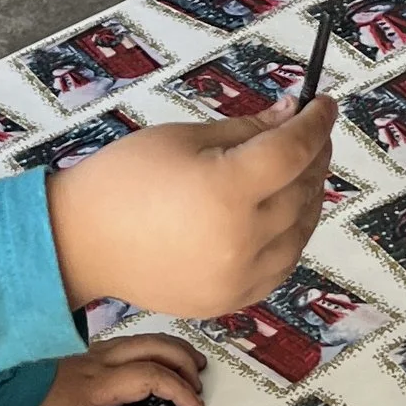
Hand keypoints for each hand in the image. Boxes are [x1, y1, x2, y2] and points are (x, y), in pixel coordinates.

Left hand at [0, 333, 203, 405]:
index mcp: (98, 384)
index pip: (151, 376)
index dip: (179, 390)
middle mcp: (96, 362)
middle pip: (151, 346)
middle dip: (182, 359)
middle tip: (201, 379)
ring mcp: (84, 355)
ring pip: (137, 340)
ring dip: (167, 349)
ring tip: (186, 364)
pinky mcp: (72, 357)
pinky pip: (122, 344)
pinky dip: (147, 348)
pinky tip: (144, 360)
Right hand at [47, 105, 334, 317]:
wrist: (81, 244)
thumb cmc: (123, 181)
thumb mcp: (185, 138)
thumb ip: (248, 130)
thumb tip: (292, 115)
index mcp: (226, 190)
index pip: (294, 151)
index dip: (315, 123)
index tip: (324, 106)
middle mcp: (241, 239)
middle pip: (303, 190)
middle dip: (313, 155)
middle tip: (310, 132)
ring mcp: (239, 276)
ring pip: (301, 230)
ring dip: (306, 196)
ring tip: (294, 171)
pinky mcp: (233, 299)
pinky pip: (281, 264)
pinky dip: (289, 235)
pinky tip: (278, 213)